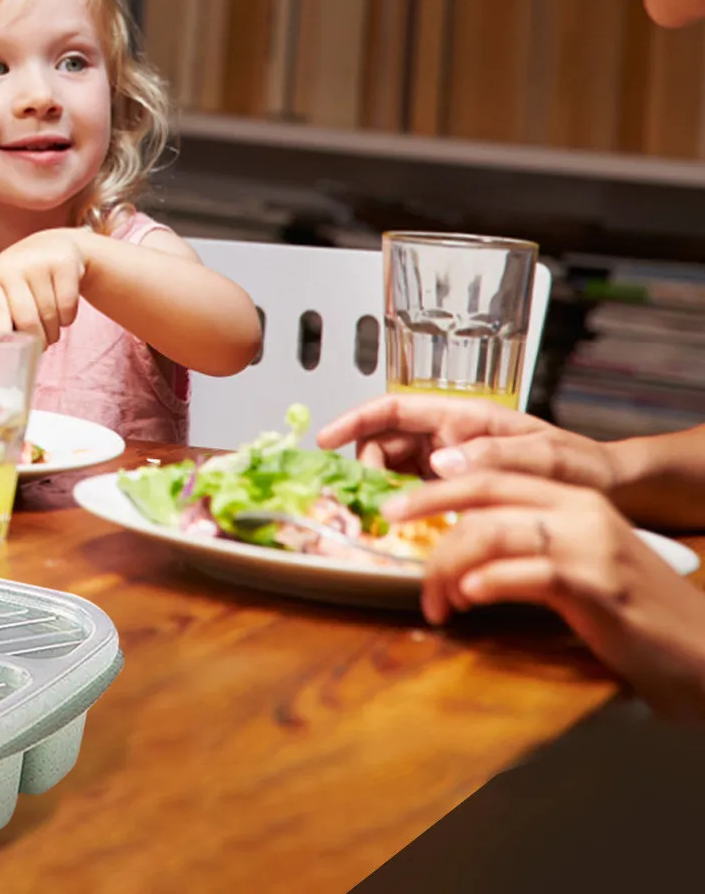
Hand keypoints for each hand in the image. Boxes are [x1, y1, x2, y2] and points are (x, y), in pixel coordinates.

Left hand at [0, 229, 89, 348]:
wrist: (55, 245)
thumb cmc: (26, 279)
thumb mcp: (8, 290)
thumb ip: (3, 317)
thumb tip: (2, 354)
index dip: (3, 336)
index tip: (8, 356)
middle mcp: (14, 266)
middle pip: (27, 320)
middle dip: (37, 341)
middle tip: (41, 346)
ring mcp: (39, 262)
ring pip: (50, 316)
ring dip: (54, 332)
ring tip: (51, 328)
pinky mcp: (64, 263)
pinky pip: (68, 307)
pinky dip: (68, 319)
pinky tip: (63, 311)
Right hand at [317, 393, 619, 489]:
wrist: (609, 490)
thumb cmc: (581, 465)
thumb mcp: (544, 455)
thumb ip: (493, 454)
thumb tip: (440, 462)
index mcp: (464, 416)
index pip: (394, 408)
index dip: (354, 419)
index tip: (324, 438)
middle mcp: (450, 435)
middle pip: (385, 441)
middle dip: (365, 464)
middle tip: (369, 498)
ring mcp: (451, 461)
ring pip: (394, 468)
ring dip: (381, 487)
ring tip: (384, 515)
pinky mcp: (457, 488)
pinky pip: (415, 490)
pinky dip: (402, 504)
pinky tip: (406, 526)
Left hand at [384, 472, 704, 717]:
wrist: (703, 652)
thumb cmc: (634, 611)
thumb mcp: (580, 561)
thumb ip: (529, 542)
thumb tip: (460, 547)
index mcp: (575, 497)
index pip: (492, 473)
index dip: (439, 484)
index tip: (399, 501)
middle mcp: (581, 510)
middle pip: (484, 490)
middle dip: (428, 507)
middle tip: (393, 527)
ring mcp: (590, 546)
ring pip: (492, 533)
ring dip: (447, 566)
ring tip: (434, 599)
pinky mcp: (596, 586)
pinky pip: (523, 573)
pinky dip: (486, 583)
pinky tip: (467, 600)